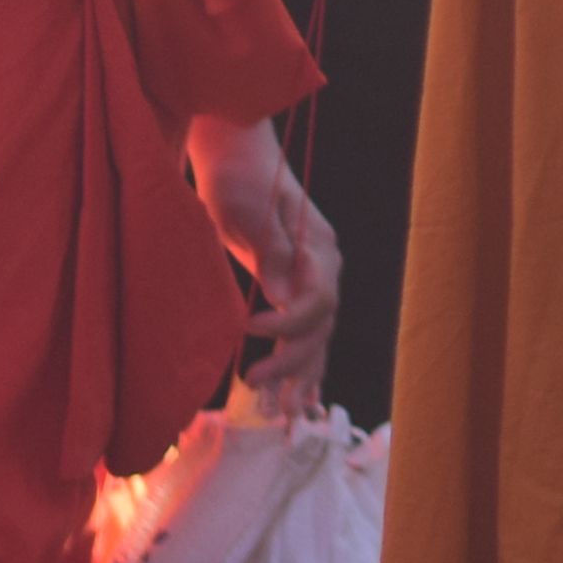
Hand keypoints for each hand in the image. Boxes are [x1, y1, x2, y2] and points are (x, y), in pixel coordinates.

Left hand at [186, 115, 337, 403]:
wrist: (237, 151)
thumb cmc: (239, 175)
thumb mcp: (247, 210)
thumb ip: (272, 253)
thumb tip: (284, 299)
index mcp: (317, 245)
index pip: (318, 299)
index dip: (289, 323)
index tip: (249, 328)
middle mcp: (325, 263)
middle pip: (322, 324)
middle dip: (292, 359)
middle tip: (252, 382)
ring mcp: (315, 273)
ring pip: (319, 332)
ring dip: (302, 370)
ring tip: (285, 411)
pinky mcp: (295, 280)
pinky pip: (309, 328)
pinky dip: (304, 361)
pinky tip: (298, 394)